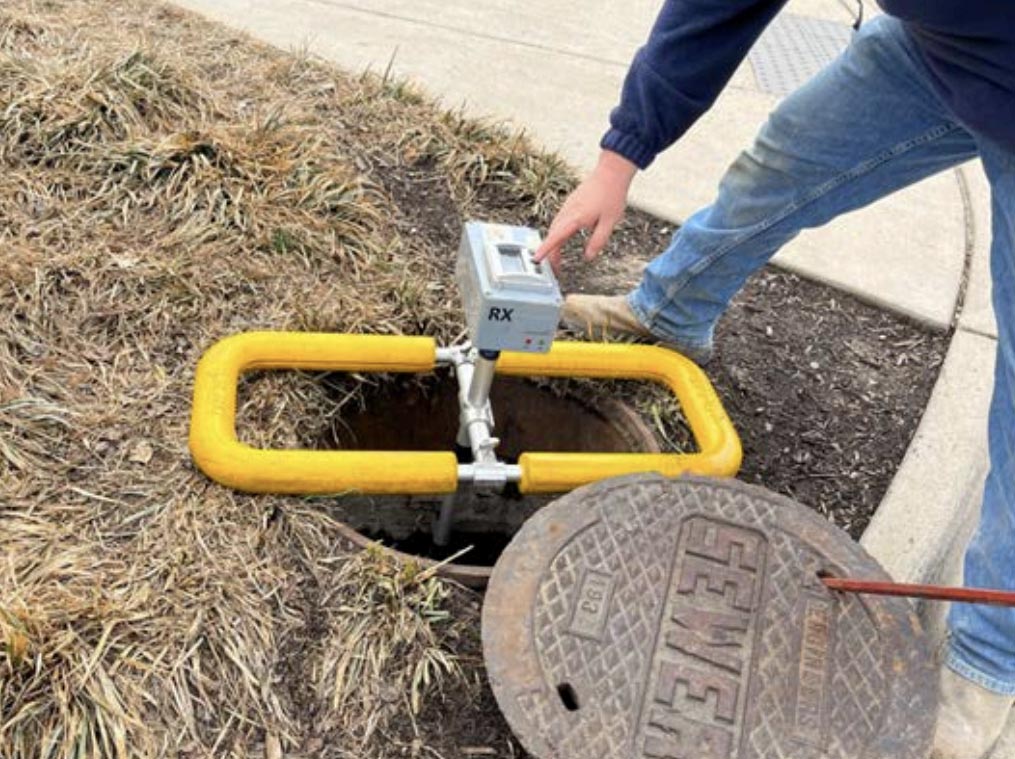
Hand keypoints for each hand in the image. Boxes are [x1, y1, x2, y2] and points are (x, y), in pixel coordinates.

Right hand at [534, 150, 636, 272]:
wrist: (611, 172)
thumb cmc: (611, 195)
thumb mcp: (609, 223)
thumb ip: (598, 241)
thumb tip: (588, 257)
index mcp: (576, 218)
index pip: (556, 237)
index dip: (545, 250)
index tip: (536, 259)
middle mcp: (568, 212)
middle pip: (553, 235)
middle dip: (551, 253)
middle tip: (554, 268)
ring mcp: (568, 206)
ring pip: (555, 228)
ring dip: (554, 243)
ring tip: (557, 258)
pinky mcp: (570, 203)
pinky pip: (559, 221)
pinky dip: (557, 233)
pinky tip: (562, 238)